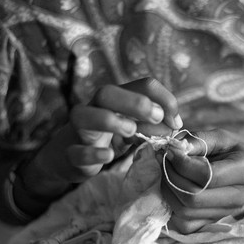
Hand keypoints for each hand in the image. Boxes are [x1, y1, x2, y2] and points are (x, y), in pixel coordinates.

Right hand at [21, 78, 181, 196]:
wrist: (68, 158)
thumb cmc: (108, 138)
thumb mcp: (133, 129)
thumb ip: (153, 124)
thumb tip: (175, 124)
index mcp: (116, 100)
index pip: (141, 85)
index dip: (163, 99)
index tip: (175, 121)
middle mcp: (95, 108)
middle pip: (107, 92)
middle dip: (135, 102)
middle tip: (156, 117)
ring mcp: (79, 131)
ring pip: (83, 114)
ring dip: (110, 120)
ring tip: (130, 131)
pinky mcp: (71, 154)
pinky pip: (76, 151)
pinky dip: (93, 152)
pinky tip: (108, 156)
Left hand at [161, 129, 243, 233]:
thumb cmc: (235, 150)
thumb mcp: (221, 137)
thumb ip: (198, 140)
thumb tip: (173, 148)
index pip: (207, 176)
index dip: (182, 164)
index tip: (170, 151)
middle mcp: (237, 198)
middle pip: (193, 198)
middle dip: (171, 177)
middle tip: (165, 161)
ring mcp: (225, 214)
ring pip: (185, 213)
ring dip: (168, 191)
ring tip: (167, 173)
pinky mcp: (213, 223)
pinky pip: (184, 225)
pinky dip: (172, 208)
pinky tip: (173, 189)